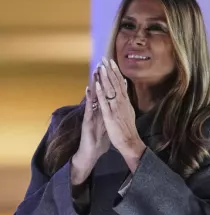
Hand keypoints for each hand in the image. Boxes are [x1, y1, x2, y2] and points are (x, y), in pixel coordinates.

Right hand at [71, 69, 109, 184]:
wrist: (91, 150)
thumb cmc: (99, 137)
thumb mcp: (108, 122)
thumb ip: (110, 112)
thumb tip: (116, 105)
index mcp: (103, 110)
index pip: (107, 93)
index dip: (110, 82)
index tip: (113, 70)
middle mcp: (96, 110)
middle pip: (100, 92)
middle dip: (102, 78)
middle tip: (103, 64)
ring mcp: (91, 114)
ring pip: (93, 96)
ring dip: (94, 83)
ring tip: (96, 71)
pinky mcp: (87, 121)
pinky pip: (89, 108)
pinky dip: (89, 98)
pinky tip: (89, 89)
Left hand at [95, 57, 145, 171]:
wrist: (130, 142)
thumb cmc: (128, 129)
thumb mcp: (129, 112)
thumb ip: (126, 100)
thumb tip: (125, 88)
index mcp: (125, 101)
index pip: (120, 83)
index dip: (115, 72)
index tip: (111, 62)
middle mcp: (122, 102)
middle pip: (116, 84)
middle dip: (110, 71)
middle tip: (105, 59)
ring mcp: (116, 108)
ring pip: (110, 90)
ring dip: (105, 78)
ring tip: (101, 67)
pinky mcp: (110, 116)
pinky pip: (105, 103)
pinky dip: (101, 93)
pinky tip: (98, 84)